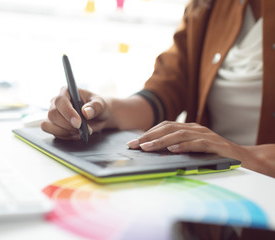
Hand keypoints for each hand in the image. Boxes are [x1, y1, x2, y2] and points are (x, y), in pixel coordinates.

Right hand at [41, 86, 109, 139]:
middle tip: (83, 129)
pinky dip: (66, 136)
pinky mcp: (53, 125)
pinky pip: (54, 133)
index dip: (68, 113)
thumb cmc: (97, 107)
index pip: (60, 101)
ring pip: (50, 125)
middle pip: (53, 115)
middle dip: (68, 125)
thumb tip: (86, 112)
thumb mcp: (100, 104)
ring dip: (66, 131)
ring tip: (80, 131)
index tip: (79, 123)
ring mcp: (53, 114)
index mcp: (66, 92)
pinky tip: (76, 133)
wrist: (98, 118)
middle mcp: (56, 102)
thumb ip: (95, 107)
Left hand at [126, 121, 242, 157]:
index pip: (164, 126)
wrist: (242, 157)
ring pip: (179, 134)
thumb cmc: (213, 154)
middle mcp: (195, 128)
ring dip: (161, 141)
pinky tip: (172, 149)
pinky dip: (184, 146)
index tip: (133, 142)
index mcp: (188, 128)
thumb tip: (152, 151)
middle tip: (134, 145)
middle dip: (149, 136)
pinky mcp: (214, 144)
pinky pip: (197, 143)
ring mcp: (205, 135)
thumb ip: (176, 146)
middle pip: (168, 128)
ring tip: (147, 147)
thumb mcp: (192, 148)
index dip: (147, 133)